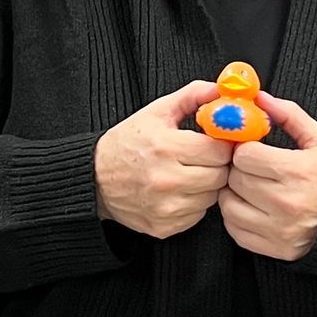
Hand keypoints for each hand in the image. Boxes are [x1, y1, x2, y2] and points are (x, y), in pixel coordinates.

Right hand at [95, 81, 230, 237]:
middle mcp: (166, 180)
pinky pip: (197, 216)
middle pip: (220, 176)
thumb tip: (220, 90)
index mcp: (166, 147)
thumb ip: (192, 96)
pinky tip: (179, 192)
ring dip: (207, 186)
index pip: (219, 151)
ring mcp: (165, 207)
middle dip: (217, 165)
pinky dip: (194, 204)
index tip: (214, 143)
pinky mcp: (164, 227)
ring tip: (189, 174)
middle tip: (204, 159)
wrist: (95, 178)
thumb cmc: (127, 143)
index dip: (221, 145)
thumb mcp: (157, 112)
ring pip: (212, 197)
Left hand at [220, 91, 316, 261]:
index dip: (247, 150)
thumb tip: (259, 98)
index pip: (245, 155)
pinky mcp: (274, 249)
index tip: (254, 151)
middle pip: (235, 178)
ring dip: (235, 193)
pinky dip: (238, 217)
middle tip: (253, 169)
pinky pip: (235, 229)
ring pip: (229, 204)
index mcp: (298, 171)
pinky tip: (253, 208)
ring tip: (252, 188)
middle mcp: (287, 202)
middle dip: (240, 170)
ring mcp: (279, 229)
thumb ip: (289, 116)